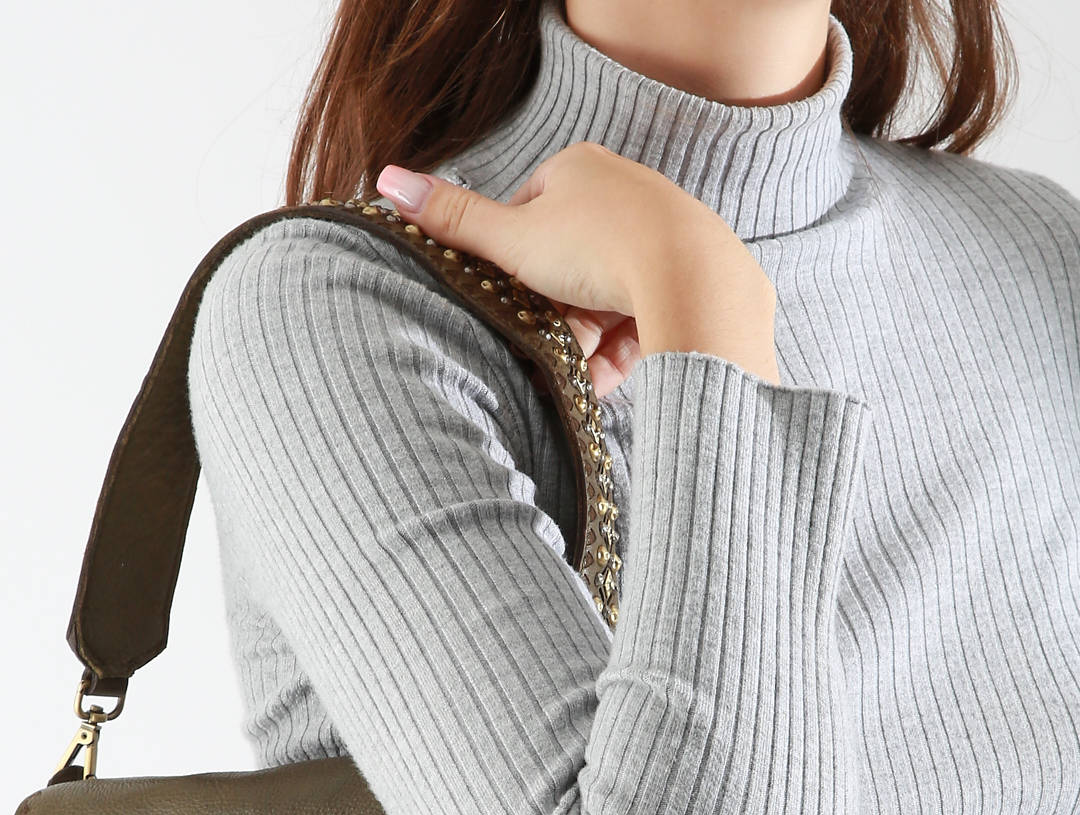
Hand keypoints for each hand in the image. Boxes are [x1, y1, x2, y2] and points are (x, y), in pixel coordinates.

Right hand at [375, 146, 775, 395]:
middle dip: (553, 315)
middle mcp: (624, 193)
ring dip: (584, 343)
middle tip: (541, 349)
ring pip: (606, 298)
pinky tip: (603, 380)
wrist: (692, 279)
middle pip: (569, 266)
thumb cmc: (602, 249)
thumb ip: (454, 219)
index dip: (515, 268)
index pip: (529, 219)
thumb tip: (387, 180)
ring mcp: (660, 235)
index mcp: (580, 169)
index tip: (513, 302)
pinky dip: (619, 353)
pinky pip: (642, 319)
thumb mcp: (514, 238)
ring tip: (574, 375)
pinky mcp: (687, 280)